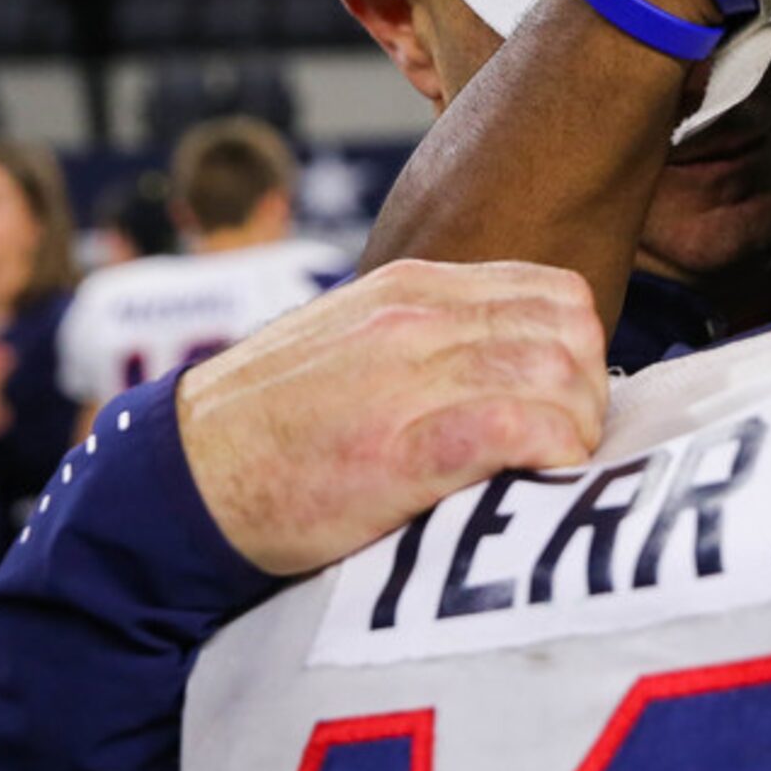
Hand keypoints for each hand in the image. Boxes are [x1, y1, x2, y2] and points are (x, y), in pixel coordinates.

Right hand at [174, 258, 607, 576]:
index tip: (567, 402)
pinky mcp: (400, 449)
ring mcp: (407, 379)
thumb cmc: (271, 429)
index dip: (582, 351)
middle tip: (569, 444)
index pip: (556, 292)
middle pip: (573, 331)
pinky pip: (519, 426)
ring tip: (553, 469)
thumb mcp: (353, 344)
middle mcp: (416, 319)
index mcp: (411, 288)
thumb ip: (431, 338)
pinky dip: (552, 453)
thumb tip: (517, 363)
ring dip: (578, 428)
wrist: (179, 481)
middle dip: (591, 391)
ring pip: (559, 373)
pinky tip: (539, 479)